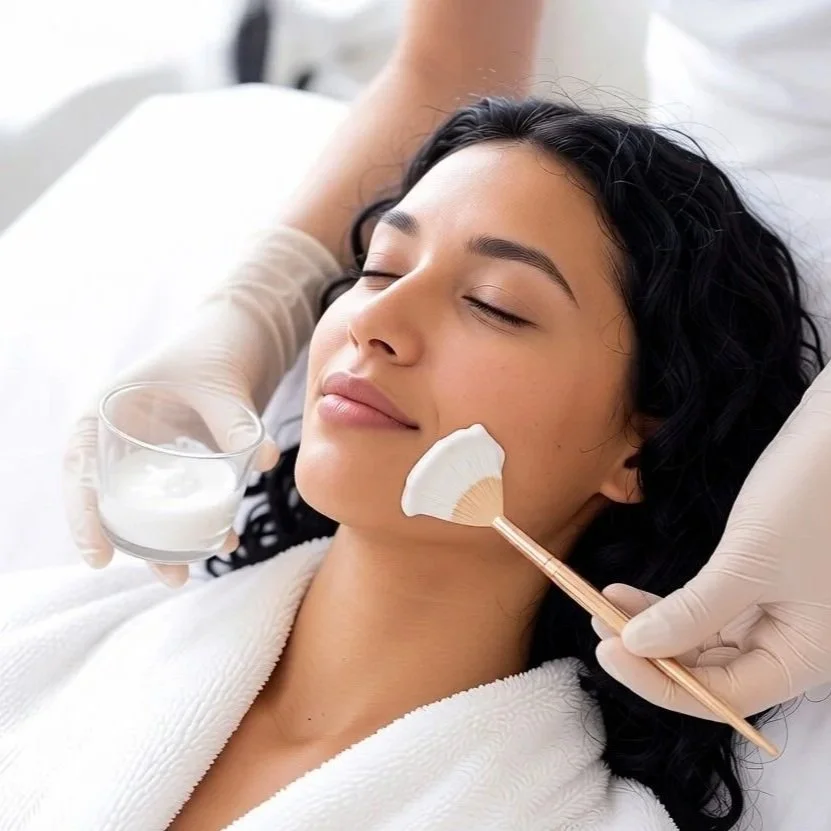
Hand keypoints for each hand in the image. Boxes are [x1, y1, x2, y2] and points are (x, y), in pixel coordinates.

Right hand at [62, 227, 331, 586]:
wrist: (241, 333)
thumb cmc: (212, 347)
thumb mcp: (218, 381)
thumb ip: (234, 419)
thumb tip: (261, 461)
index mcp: (108, 414)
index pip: (80, 471)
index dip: (83, 517)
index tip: (99, 557)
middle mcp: (126, 439)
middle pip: (117, 501)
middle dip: (139, 544)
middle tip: (171, 576)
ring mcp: (157, 453)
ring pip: (153, 506)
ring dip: (173, 541)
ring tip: (196, 570)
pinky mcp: (188, 460)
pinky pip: (188, 496)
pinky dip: (203, 519)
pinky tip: (226, 538)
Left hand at [593, 366, 830, 716]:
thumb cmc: (812, 496)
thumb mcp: (748, 562)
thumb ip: (693, 613)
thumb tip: (635, 648)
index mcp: (804, 656)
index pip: (722, 696)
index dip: (658, 682)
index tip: (606, 653)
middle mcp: (791, 646)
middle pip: (709, 673)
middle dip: (650, 653)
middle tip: (597, 627)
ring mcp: (774, 617)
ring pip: (701, 643)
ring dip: (652, 629)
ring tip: (601, 606)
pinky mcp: (758, 587)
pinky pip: (706, 613)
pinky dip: (667, 606)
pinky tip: (625, 594)